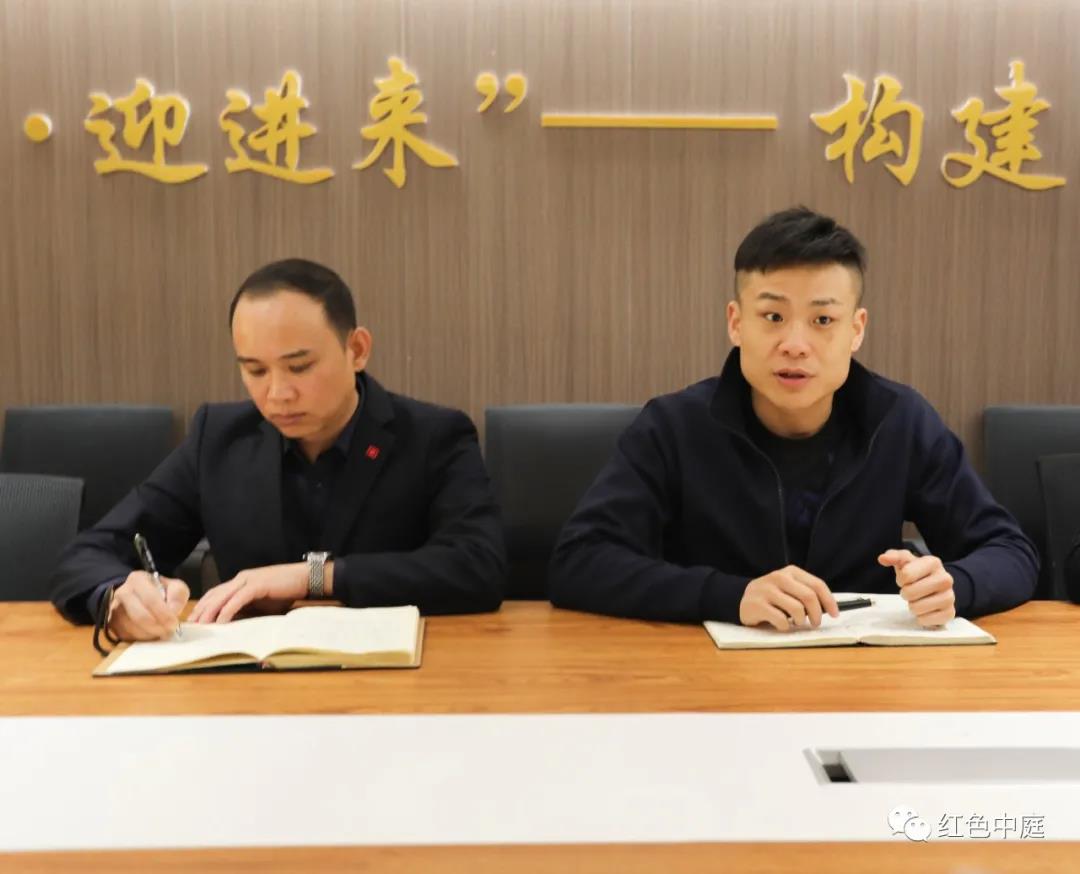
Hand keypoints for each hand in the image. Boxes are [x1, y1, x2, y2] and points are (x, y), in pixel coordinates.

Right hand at [107, 571, 188, 640]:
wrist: (139, 596)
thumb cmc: (160, 591)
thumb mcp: (174, 586)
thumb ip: (178, 595)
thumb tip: (173, 610)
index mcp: (138, 579)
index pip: (150, 599)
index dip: (164, 614)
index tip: (174, 623)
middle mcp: (122, 592)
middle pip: (140, 617)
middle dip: (158, 627)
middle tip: (169, 632)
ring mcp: (114, 609)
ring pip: (133, 629)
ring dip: (150, 634)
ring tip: (161, 632)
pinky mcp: (111, 624)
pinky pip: (126, 636)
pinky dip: (142, 638)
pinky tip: (151, 633)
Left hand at [187, 563, 307, 623]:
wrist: (305, 578)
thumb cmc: (286, 591)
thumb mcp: (263, 603)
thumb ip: (248, 609)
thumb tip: (235, 623)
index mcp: (241, 581)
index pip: (216, 593)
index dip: (203, 606)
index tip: (194, 620)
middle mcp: (241, 579)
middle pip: (214, 594)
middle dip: (201, 610)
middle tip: (190, 625)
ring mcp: (248, 580)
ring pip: (222, 596)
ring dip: (209, 612)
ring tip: (201, 625)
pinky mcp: (257, 585)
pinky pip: (237, 600)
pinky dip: (227, 611)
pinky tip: (220, 622)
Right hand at [739, 565, 838, 630]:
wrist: (742, 599)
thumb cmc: (773, 597)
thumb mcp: (789, 589)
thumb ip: (806, 593)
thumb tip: (829, 608)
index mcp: (790, 572)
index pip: (817, 585)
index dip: (829, 601)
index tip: (835, 614)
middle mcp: (778, 577)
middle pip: (809, 596)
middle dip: (817, 614)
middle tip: (815, 623)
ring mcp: (766, 590)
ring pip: (796, 609)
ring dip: (800, 621)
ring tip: (796, 622)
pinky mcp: (757, 604)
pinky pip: (781, 620)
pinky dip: (785, 627)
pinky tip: (780, 624)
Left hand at [878, 549, 955, 626]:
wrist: (936, 586)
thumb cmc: (917, 572)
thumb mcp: (905, 561)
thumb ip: (893, 557)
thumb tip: (882, 558)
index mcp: (934, 563)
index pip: (906, 574)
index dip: (901, 579)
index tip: (906, 579)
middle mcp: (946, 579)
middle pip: (909, 593)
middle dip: (906, 593)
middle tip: (912, 591)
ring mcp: (950, 597)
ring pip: (916, 608)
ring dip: (912, 606)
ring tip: (919, 599)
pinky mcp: (950, 613)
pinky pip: (925, 620)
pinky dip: (920, 617)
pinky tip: (925, 610)